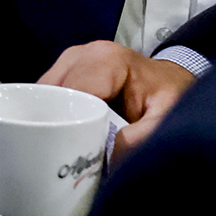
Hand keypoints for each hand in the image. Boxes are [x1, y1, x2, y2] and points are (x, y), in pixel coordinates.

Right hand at [39, 39, 195, 157]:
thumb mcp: (166, 118)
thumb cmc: (170, 96)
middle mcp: (82, 55)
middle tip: (67, 156)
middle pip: (51, 95)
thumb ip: (140, 139)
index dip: (68, 125)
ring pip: (44, 97)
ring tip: (66, 148)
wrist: (170, 81)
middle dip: (56, 127)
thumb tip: (107, 160)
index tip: (75, 153)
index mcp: (105, 60)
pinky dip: (54, 118)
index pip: (71, 94)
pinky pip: (48, 98)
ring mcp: (70, 62)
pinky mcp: (65, 73)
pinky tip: (65, 136)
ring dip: (52, 123)